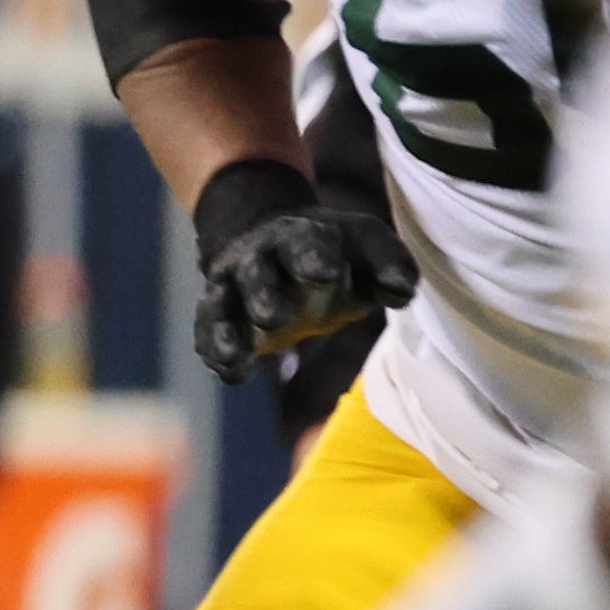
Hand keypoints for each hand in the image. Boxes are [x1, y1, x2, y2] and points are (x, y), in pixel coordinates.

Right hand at [194, 204, 414, 382]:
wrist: (272, 238)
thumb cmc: (334, 250)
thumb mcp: (366, 245)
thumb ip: (390, 263)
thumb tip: (401, 289)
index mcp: (303, 236)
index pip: (306, 242)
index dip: (312, 256)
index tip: (324, 274)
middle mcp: (261, 257)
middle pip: (256, 272)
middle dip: (263, 293)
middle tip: (275, 317)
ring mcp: (235, 284)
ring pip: (223, 303)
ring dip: (227, 329)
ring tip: (234, 354)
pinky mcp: (220, 311)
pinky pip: (208, 330)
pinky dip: (215, 350)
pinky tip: (231, 373)